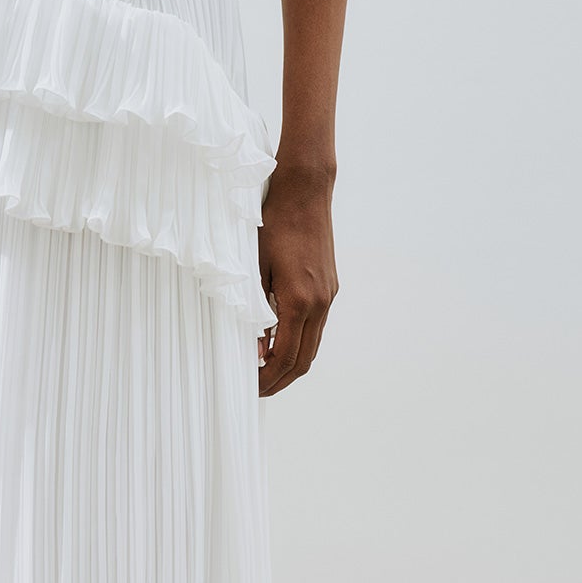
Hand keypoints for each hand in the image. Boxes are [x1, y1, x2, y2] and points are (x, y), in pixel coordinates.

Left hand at [256, 164, 338, 398]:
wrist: (305, 192)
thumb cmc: (273, 225)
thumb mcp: (254, 269)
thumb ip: (256, 311)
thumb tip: (256, 347)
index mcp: (299, 301)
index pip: (284, 356)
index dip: (267, 378)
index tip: (251, 387)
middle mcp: (320, 303)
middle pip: (304, 360)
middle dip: (280, 380)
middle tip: (258, 390)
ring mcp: (329, 296)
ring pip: (313, 346)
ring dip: (291, 365)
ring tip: (267, 372)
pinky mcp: (330, 288)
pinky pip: (317, 328)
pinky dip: (299, 344)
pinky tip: (279, 343)